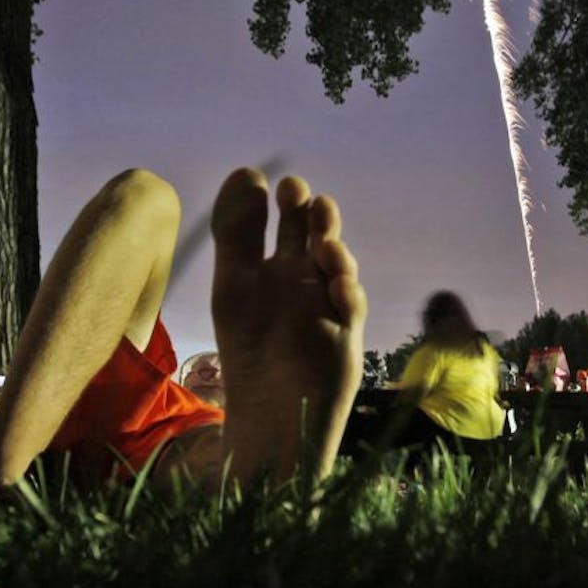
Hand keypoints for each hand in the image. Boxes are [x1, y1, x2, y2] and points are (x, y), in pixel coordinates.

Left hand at [211, 170, 365, 483]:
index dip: (289, 202)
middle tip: (309, 200)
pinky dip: (347, 293)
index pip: (290, 222)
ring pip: (341, 267)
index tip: (282, 184)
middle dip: (318, 217)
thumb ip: (238, 232)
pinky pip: (352, 308)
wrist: (269, 416)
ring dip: (335, 250)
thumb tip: (248, 171)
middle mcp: (308, 281)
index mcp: (279, 266)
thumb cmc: (249, 350)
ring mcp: (330, 307)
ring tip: (323, 243)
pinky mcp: (347, 336)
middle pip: (319, 237)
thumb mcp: (235, 284)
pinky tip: (336, 285)